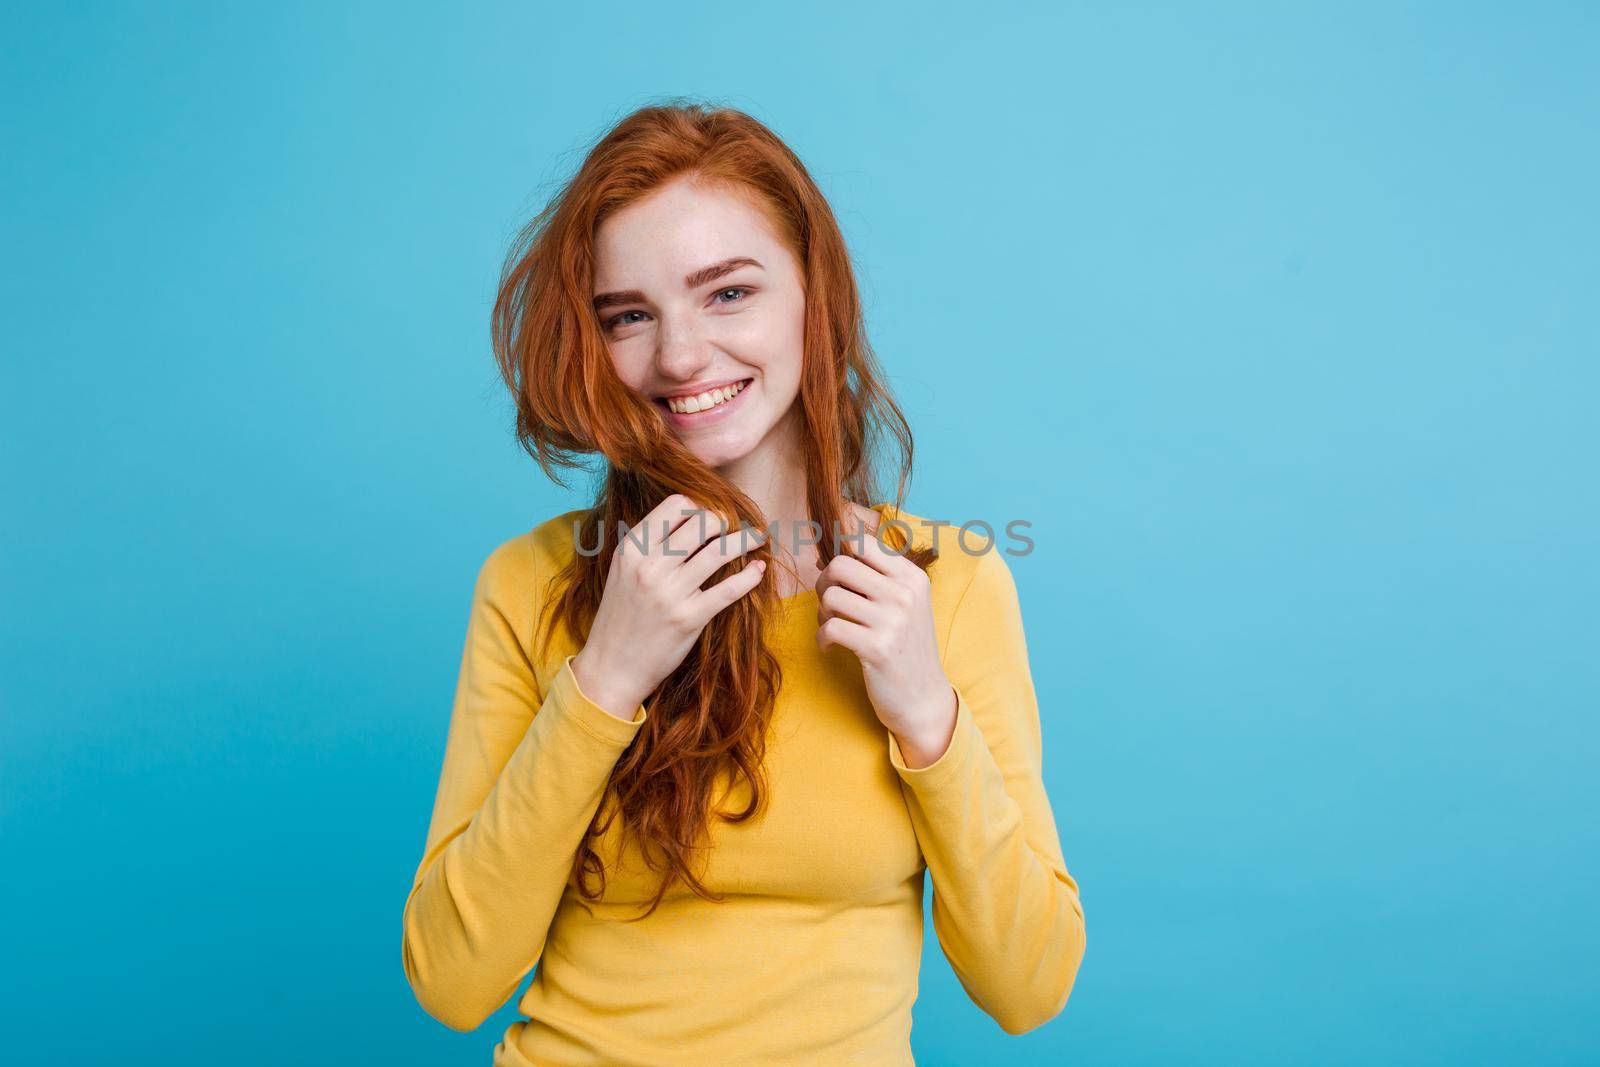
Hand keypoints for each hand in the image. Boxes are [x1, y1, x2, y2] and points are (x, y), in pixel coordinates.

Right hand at [572, 494, 766, 718]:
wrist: (611, 666)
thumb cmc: (621, 615)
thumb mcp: (622, 570)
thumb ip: (649, 544)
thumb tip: (690, 517)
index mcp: (632, 549)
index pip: (676, 504)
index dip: (700, 506)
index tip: (711, 517)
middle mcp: (649, 566)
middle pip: (703, 522)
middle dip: (727, 521)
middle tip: (736, 527)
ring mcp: (669, 593)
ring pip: (719, 552)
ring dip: (746, 540)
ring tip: (757, 538)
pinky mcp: (688, 619)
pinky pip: (728, 590)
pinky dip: (750, 577)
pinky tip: (758, 570)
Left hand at [815, 503, 956, 765]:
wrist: (923, 698)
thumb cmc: (906, 647)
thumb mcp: (906, 603)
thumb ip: (880, 574)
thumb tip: (838, 541)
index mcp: (912, 577)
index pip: (863, 543)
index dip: (840, 556)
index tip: (839, 579)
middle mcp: (905, 593)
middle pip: (840, 565)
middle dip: (824, 583)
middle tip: (829, 604)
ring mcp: (892, 620)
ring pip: (830, 596)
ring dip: (822, 613)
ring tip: (833, 627)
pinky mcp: (877, 648)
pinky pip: (829, 627)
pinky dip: (822, 638)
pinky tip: (830, 647)